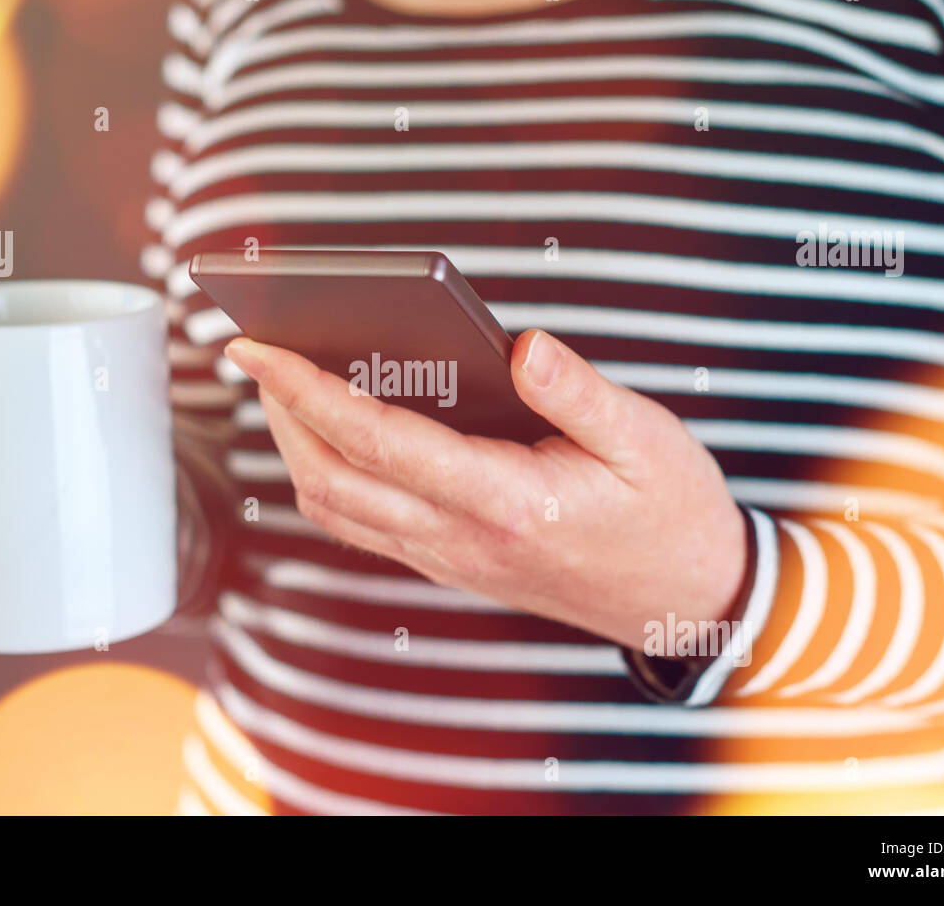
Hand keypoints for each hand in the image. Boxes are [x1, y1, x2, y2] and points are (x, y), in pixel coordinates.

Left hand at [224, 330, 746, 649]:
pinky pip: (364, 525)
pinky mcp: (452, 564)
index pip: (378, 440)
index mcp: (506, 501)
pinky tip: (333, 434)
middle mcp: (462, 539)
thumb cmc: (670, 513)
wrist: (686, 599)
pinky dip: (327, 477)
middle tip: (257, 354)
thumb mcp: (646, 440)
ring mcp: (451, 559)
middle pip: (332, 479)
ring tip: (283, 386)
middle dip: (280, 413)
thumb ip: (579, 393)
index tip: (258, 346)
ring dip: (295, 448)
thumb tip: (523, 345)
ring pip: (337, 510)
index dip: (307, 389)